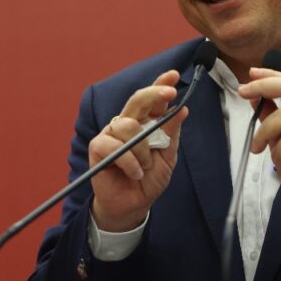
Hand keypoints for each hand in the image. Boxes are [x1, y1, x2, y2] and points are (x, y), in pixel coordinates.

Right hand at [89, 70, 188, 230]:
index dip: (160, 84)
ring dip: (142, 149)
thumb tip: (182, 110)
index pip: (152, 100)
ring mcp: (111, 134)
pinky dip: (129, 162)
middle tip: (169, 93)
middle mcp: (127, 124)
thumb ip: (171, 134)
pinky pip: (114, 146)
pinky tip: (134, 173)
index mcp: (145, 123)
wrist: (133, 205)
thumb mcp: (167, 157)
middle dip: (154, 93)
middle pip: (137, 100)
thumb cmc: (148, 180)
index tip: (174, 75)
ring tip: (145, 168)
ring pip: (127, 125)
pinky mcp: (98, 147)